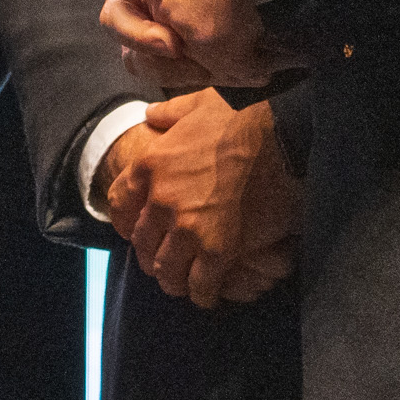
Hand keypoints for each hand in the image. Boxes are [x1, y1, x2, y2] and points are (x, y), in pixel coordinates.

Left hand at [100, 88, 300, 308]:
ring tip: (185, 282)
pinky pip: (199, 285)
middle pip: (141, 242)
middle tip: (164, 260)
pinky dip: (202, 294)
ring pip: (166, 270)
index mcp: (151, 164)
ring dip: (173, 279)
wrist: (281, 140)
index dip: (125, 222)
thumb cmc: (243, 118)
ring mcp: (188, 228)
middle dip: (150, 254)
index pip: (119, 204)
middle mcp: (161, 200)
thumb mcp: (197, 104)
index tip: (134, 231)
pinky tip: (209, 294)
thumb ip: (169, 112)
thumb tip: (151, 115)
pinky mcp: (217, 250)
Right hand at [104, 0, 301, 88]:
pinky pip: (150, 72)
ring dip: (153, 62)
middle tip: (171, 41)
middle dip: (137, 30)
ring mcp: (147, 26)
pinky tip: (209, 76)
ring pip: (126, 50)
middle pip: (114, 13)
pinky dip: (175, 76)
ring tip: (190, 67)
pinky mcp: (164, 56)